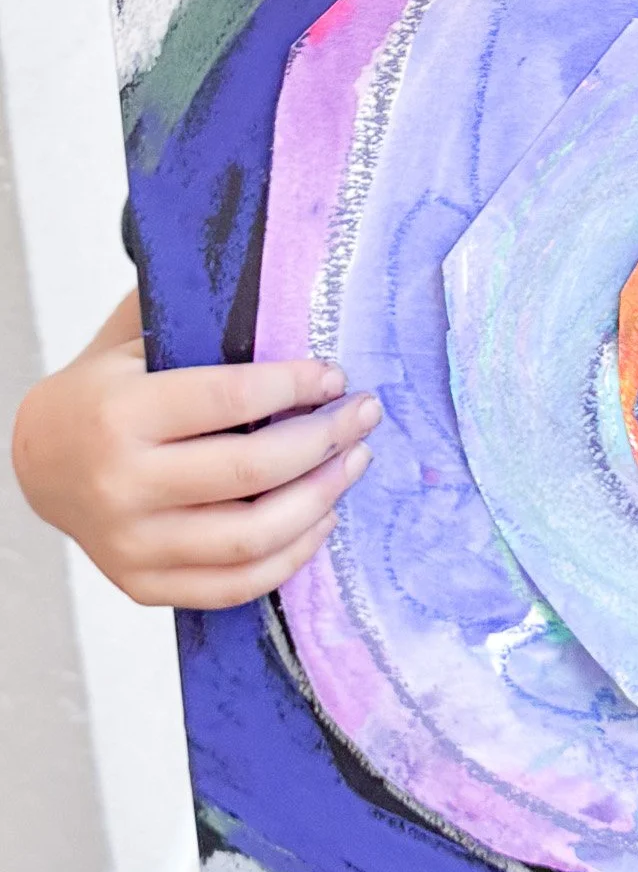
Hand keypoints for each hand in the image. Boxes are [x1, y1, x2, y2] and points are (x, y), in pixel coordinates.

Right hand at [10, 290, 379, 607]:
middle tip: (364, 415)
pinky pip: (234, 586)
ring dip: (321, 499)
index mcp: (121, 413)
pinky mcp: (143, 584)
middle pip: (252, 471)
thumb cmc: (104, 391)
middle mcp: (123, 484)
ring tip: (354, 464)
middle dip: (326, 440)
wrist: (39, 462)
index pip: (230, 399)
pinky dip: (291, 557)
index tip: (335, 376)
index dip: (295, 385)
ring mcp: (132, 544)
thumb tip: (284, 285)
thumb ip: (196, 315)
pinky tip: (321, 519)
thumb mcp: (132, 339)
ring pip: (252, 538)